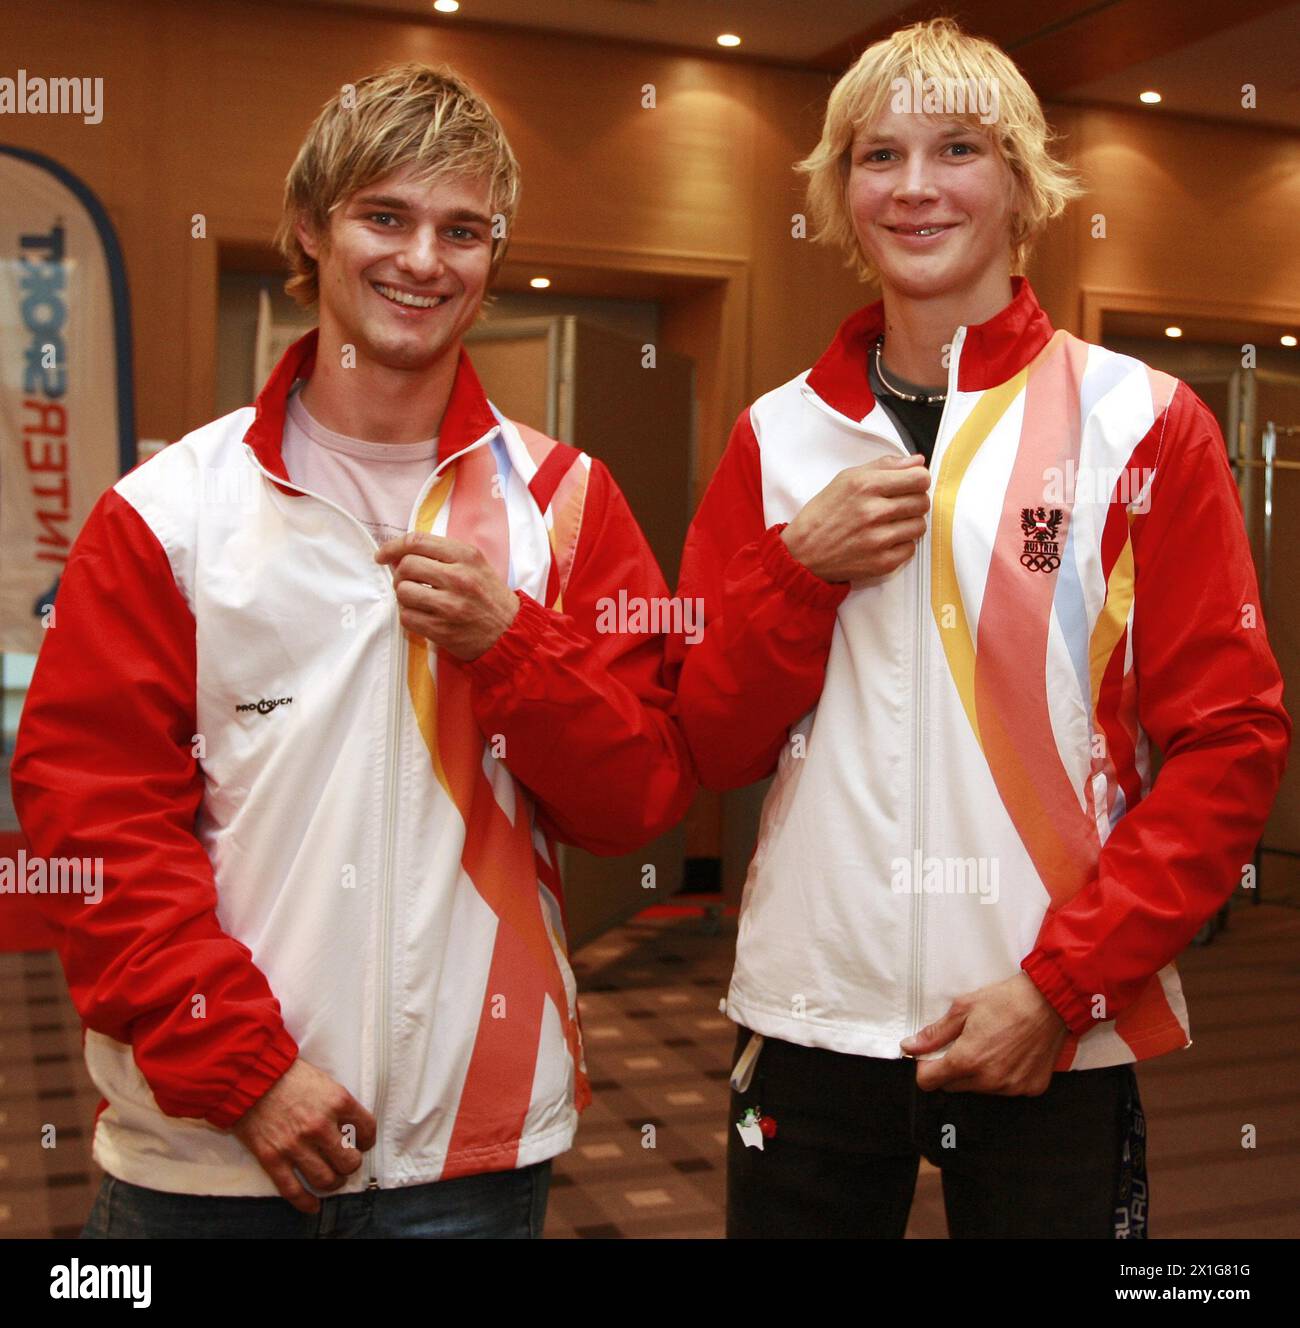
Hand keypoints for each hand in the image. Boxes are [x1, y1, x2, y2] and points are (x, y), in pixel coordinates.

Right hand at [230, 1058, 376, 1213]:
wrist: (248, 1077)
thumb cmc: (287, 1075)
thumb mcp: (324, 1081)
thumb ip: (338, 1104)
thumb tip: (351, 1127)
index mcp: (337, 1101)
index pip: (367, 1129)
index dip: (367, 1140)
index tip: (361, 1143)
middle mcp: (320, 1126)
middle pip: (350, 1162)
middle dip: (350, 1165)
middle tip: (345, 1161)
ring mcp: (296, 1145)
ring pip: (326, 1180)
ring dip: (333, 1183)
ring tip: (331, 1179)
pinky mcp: (273, 1159)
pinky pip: (294, 1191)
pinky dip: (306, 1203)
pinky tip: (313, 1206)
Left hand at [375, 531, 519, 660]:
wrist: (510, 632)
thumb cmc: (489, 597)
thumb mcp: (476, 564)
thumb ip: (443, 554)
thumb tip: (401, 554)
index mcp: (466, 556)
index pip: (417, 541)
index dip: (393, 547)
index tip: (383, 555)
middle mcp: (458, 578)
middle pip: (406, 566)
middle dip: (400, 574)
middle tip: (407, 581)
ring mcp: (450, 605)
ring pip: (403, 591)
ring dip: (403, 596)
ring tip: (416, 599)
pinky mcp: (442, 629)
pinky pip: (407, 617)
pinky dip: (408, 615)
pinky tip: (421, 615)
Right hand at [782, 454, 930, 582]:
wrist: (803, 553)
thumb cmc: (823, 514)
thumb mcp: (846, 478)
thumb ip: (884, 466)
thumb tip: (917, 461)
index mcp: (866, 485)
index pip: (919, 478)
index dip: (919, 479)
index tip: (911, 484)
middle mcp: (873, 511)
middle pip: (923, 501)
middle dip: (914, 501)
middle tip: (897, 505)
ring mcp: (878, 539)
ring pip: (920, 526)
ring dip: (909, 524)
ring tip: (889, 524)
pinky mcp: (882, 562)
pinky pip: (911, 548)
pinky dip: (901, 544)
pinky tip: (884, 540)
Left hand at [900, 972, 1069, 1095]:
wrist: (1049, 1002)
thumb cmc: (1006, 1001)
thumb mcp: (963, 1009)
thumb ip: (935, 1034)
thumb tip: (909, 1046)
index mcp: (967, 1060)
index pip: (928, 1082)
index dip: (924, 1068)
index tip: (930, 1056)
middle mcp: (989, 1080)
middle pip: (952, 1086)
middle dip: (950, 1069)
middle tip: (962, 1044)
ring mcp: (1011, 1088)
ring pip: (978, 1089)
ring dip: (976, 1074)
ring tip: (989, 1045)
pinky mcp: (1030, 1089)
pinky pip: (1005, 1089)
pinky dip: (1001, 1076)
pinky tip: (1008, 1054)